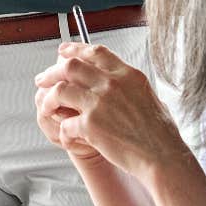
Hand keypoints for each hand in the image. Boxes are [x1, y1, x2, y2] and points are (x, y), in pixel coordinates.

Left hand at [34, 42, 186, 181]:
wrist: (163, 157)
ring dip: (49, 97)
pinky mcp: (91, 125)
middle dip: (52, 71)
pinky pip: (66, 123)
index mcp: (127, 74)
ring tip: (46, 105)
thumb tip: (116, 80)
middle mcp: (112, 84)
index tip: (62, 52)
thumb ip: (129, 85)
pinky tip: (66, 136)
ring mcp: (100, 103)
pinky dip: (63, 130)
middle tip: (42, 78)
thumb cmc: (160, 133)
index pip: (95, 52)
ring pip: (61, 90)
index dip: (75, 49)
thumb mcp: (149, 96)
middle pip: (71, 66)